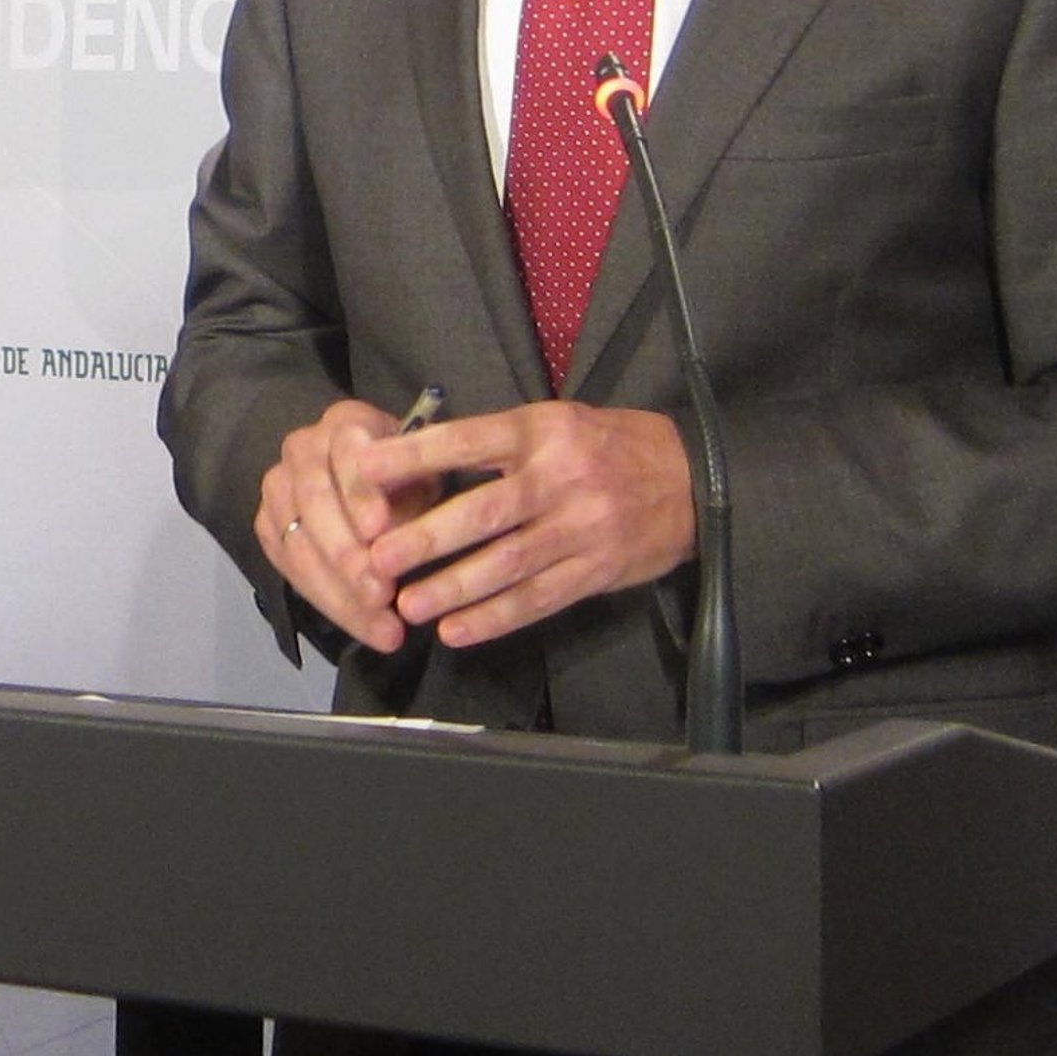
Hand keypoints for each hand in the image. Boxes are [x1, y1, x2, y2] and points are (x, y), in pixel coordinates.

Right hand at [255, 399, 443, 652]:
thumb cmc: (406, 474)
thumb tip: (400, 548)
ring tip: (383, 626)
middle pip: (314, 502)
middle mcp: (302, 448)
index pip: (346, 453)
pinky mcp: (267, 526)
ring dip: (340, 590)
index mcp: (345, 422)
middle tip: (382, 594)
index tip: (380, 529)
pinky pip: (290, 569)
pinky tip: (364, 625)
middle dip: (348, 554)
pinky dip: (328, 601)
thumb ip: (413, 500)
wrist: (364, 478)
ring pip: (297, 542)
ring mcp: (277, 487)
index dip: (361, 493)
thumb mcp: (424, 475)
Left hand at [354, 402, 695, 648]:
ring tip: (407, 607)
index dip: (414, 455)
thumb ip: (498, 444)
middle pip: (483, 512)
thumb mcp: (557, 423)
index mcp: (543, 430)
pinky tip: (457, 632)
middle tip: (377, 559)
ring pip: (506, 565)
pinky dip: (494, 618)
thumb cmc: (609, 446)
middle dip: (425, 539)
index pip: (468, 440)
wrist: (693, 480)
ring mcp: (581, 528)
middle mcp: (560, 477)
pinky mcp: (596, 571)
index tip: (363, 470)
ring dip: (452, 589)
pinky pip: (537, 600)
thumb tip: (422, 466)